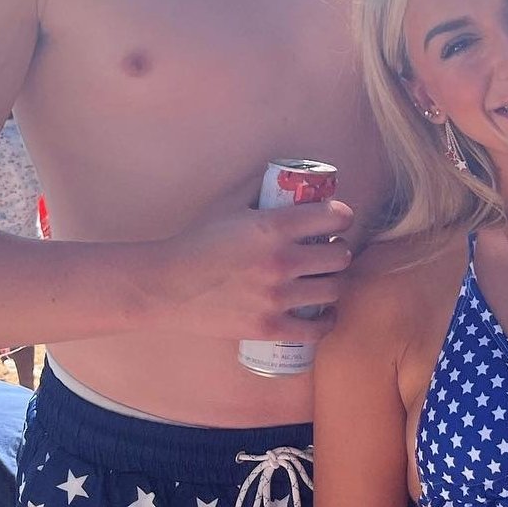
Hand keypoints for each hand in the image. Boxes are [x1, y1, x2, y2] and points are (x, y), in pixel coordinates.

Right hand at [151, 199, 354, 342]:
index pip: (333, 216)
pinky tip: (324, 313)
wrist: (166, 286)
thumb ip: (260, 189)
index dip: (342, 216)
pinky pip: (316, 328)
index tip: (338, 220)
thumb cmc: (196, 242)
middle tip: (329, 251)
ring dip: (334, 282)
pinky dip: (326, 321)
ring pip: (334, 289)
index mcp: (273, 227)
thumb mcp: (229, 205)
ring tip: (326, 280)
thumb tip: (288, 178)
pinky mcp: (269, 327)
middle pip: (340, 255)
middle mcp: (281, 261)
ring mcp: (277, 297)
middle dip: (338, 250)